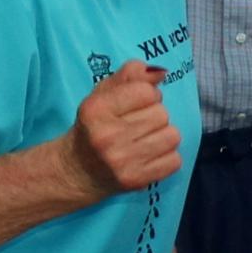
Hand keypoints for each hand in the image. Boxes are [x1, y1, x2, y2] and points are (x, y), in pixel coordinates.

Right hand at [66, 63, 181, 196]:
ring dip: (163, 136)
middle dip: (155, 116)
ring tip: (145, 140)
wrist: (77, 171)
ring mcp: (122, 161)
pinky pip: (175, 160)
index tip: (136, 104)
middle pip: (162, 114)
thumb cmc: (93, 127)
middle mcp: (108, 136)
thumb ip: (130, 75)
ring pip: (172, 136)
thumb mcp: (102, 94)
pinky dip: (167, 157)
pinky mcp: (136, 180)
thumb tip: (161, 72)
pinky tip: (149, 156)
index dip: (147, 95)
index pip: (146, 92)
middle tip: (138, 125)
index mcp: (97, 110)